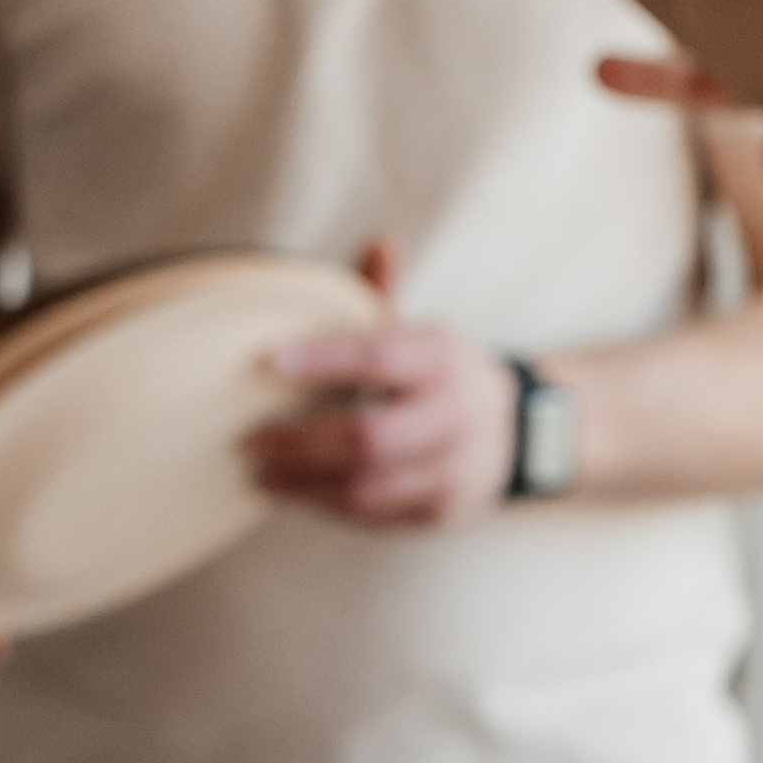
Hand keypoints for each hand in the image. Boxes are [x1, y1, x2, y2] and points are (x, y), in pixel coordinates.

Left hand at [250, 244, 518, 527]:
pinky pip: (375, 517)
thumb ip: (388, 294)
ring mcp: (454, 472)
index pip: (378, 358)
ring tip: (259, 475)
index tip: (267, 362)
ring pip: (367, 487)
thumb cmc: (440, 376)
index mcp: (444, 360)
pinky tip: (295, 494)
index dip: (322, 360)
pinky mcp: (443, 513)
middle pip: (368, 437)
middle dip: (300, 442)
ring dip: (303, 484)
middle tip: (249, 440)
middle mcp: (457, 417)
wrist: (513, 435)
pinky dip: (328, 506)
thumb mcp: (423, 332)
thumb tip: (379, 244)